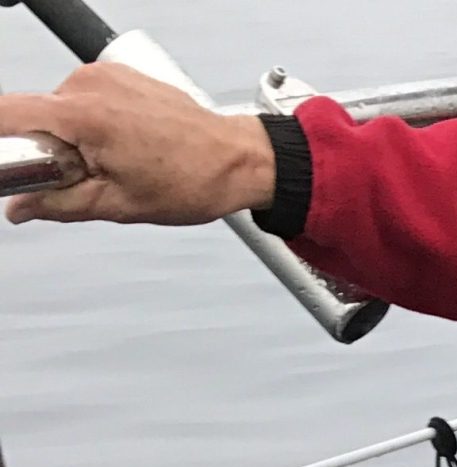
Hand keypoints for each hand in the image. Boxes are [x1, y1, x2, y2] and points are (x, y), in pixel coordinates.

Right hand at [0, 64, 274, 226]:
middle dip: (48, 150)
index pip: (5, 114)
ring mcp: (102, 75)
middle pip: (35, 117)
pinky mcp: (116, 73)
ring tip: (118, 162)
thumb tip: (20, 207)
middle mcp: (87, 84)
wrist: (238, 159)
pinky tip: (127, 145)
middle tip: (87, 177)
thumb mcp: (118, 205)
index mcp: (82, 114)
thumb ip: (58, 204)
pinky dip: (94, 125)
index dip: (0, 142)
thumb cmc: (193, 180)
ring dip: (74, 139)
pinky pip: (85, 101)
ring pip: (60, 111)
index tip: (11, 166)